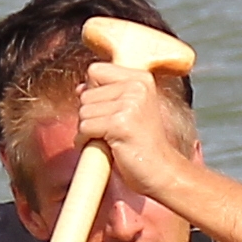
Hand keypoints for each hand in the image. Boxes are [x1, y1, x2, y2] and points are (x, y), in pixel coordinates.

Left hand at [74, 46, 197, 198]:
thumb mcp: (129, 110)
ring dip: (87, 129)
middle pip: (86, 93)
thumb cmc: (143, 144)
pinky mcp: (120, 124)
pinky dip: (85, 140)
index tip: (106, 109)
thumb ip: (106, 94)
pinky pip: (84, 127)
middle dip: (89, 114)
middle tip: (108, 130)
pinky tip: (102, 146)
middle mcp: (137, 87)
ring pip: (83, 111)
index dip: (93, 91)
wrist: (161, 170)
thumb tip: (80, 88)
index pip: (95, 70)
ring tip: (108, 139)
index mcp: (141, 78)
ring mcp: (129, 104)